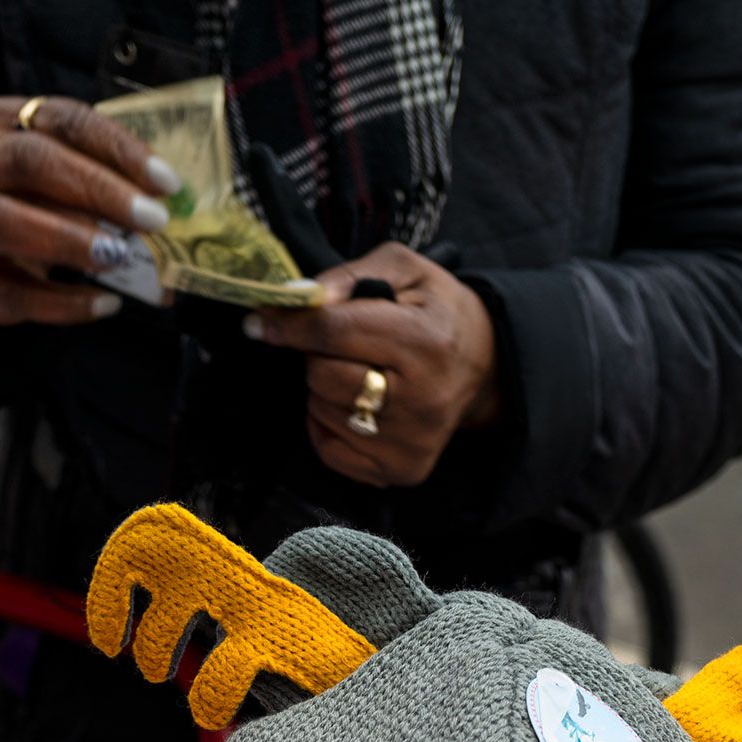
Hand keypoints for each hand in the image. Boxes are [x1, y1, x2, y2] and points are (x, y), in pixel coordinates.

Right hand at [0, 93, 179, 326]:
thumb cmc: (28, 199)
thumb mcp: (60, 174)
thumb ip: (106, 183)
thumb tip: (175, 218)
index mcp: (6, 120)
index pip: (66, 121)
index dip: (119, 150)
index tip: (166, 182)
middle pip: (33, 162)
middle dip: (99, 191)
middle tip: (151, 220)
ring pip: (5, 220)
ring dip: (70, 239)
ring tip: (119, 258)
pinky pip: (12, 290)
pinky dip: (62, 302)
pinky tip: (104, 304)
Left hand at [246, 242, 499, 488]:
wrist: (483, 367)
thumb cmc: (436, 312)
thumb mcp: (405, 269)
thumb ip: (349, 276)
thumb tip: (298, 300)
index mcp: (424, 342)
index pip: (334, 333)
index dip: (289, 325)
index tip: (258, 322)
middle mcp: (420, 401)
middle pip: (322, 377)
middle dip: (318, 355)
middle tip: (343, 345)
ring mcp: (410, 444)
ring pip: (321, 412)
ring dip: (325, 389)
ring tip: (360, 373)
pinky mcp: (400, 471)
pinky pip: (329, 449)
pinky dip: (329, 423)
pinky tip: (356, 405)